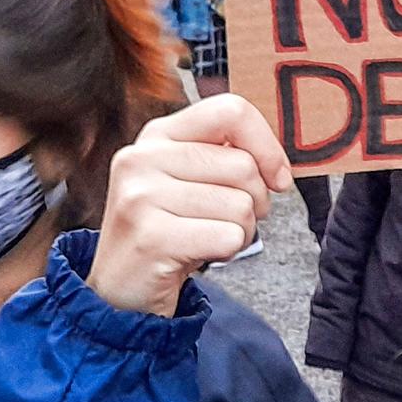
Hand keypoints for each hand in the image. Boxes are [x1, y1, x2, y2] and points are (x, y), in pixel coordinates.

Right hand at [90, 95, 292, 316]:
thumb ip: (227, 157)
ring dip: (240, 230)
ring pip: (241, 205)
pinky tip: (199, 254)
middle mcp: (142, 157)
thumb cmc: (172, 230)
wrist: (121, 290)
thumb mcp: (192, 180)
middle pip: (244, 166)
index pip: (231, 111)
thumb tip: (280, 168)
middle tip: (227, 220)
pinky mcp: (150, 237)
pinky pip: (229, 237)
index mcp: (158, 135)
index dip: (267, 146)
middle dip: (255, 201)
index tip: (277, 178)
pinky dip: (228, 251)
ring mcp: (141, 196)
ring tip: (206, 237)